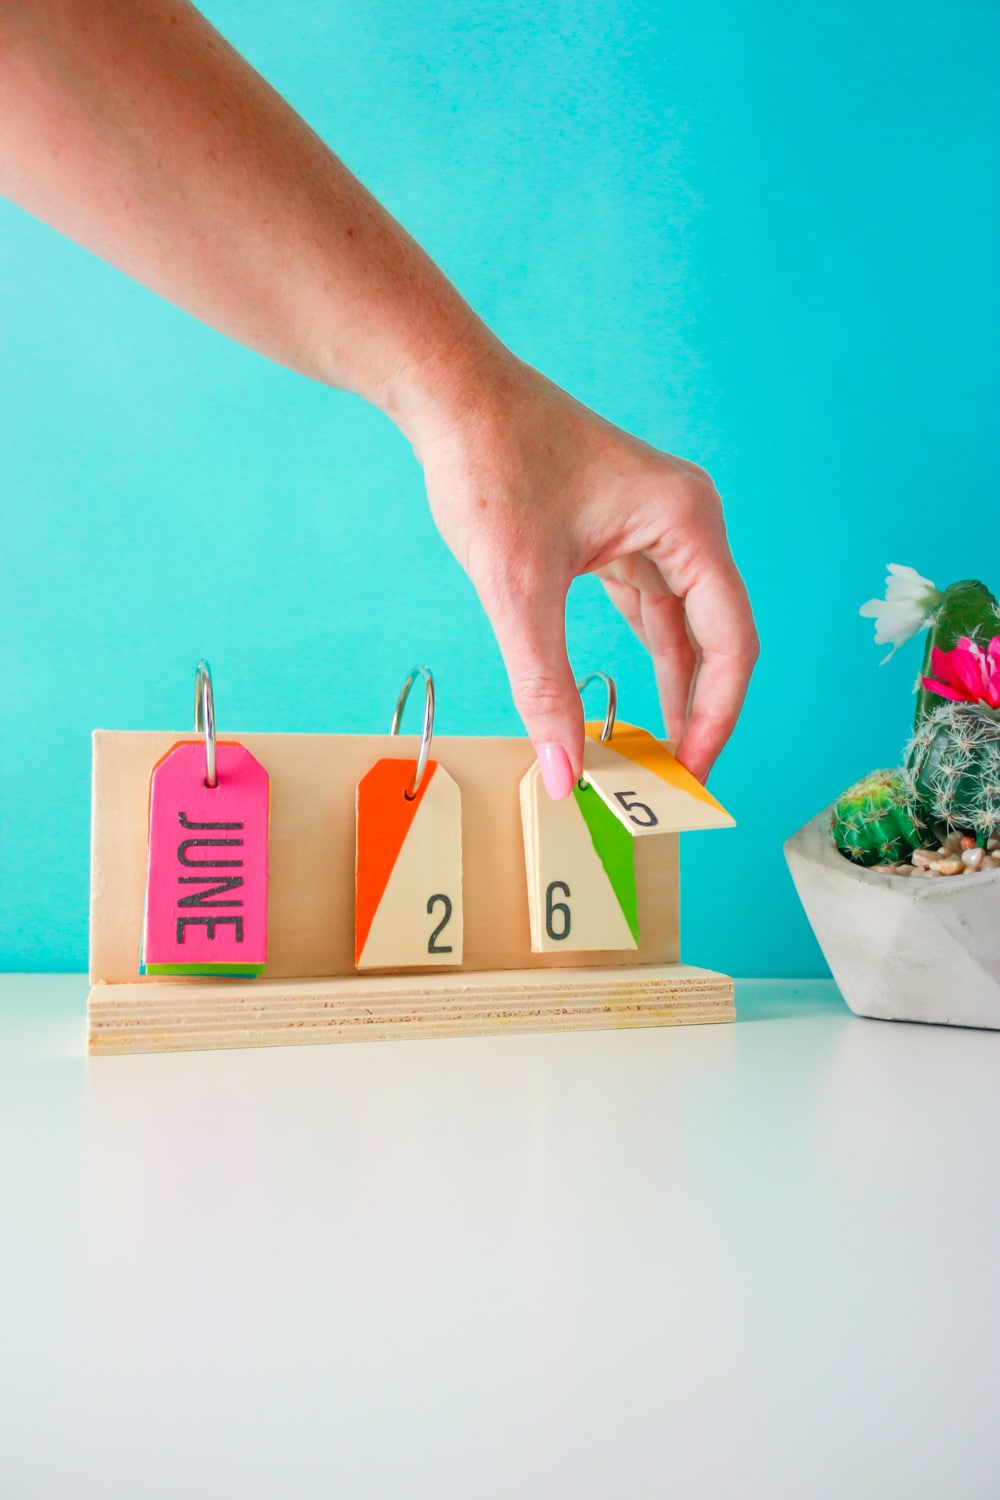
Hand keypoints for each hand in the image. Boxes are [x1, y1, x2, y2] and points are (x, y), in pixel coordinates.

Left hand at [407, 346, 758, 796]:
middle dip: (697, 710)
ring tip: (657, 754)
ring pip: (680, 625)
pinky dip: (642, 654)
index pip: (730, 641)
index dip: (717, 716)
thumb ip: (546, 686)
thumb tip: (564, 771)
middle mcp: (685, 520)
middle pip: (715, 637)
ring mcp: (654, 523)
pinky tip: (631, 701)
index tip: (692, 775)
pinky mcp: (619, 529)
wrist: (448, 392)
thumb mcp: (517, 589)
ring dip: (671, 687)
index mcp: (687, 521)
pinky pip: (647, 605)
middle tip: (678, 780)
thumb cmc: (490, 462)